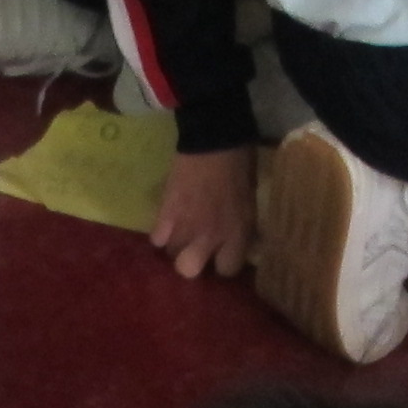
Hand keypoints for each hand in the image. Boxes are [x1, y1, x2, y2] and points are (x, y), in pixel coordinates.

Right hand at [151, 148, 257, 279]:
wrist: (213, 137)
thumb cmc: (239, 165)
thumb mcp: (250, 201)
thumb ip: (242, 226)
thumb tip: (240, 242)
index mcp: (237, 233)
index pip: (227, 270)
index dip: (224, 263)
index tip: (222, 255)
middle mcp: (209, 236)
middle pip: (189, 270)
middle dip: (192, 262)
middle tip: (196, 249)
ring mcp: (184, 225)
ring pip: (171, 254)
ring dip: (176, 247)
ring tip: (181, 235)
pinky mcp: (165, 212)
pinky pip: (157, 238)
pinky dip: (161, 234)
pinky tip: (167, 225)